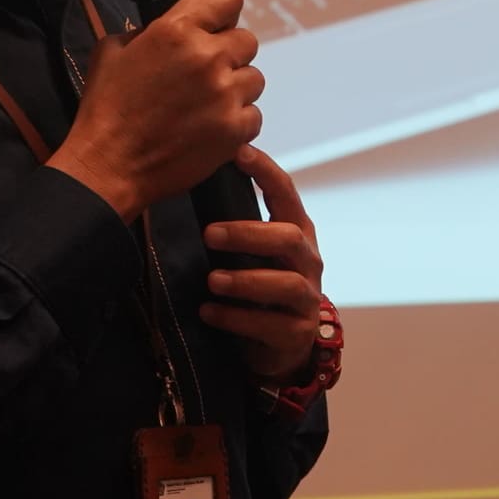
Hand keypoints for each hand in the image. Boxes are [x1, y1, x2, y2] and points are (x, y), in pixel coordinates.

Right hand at [47, 0, 261, 218]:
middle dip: (227, 55)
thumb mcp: (112, 51)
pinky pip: (254, 115)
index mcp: (176, 31)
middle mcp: (207, 57)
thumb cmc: (106, 109)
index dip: (222, 13)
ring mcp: (225, 94)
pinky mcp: (235, 129)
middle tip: (202, 75)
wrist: (108, 167)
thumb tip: (170, 28)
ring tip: (205, 105)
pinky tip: (210, 127)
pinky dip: (237, 121)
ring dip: (234, 88)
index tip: (214, 26)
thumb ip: (147, 31)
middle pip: (246, 41)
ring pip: (253, 78)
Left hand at [199, 148, 328, 382]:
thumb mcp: (257, 254)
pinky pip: (269, 325)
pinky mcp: (297, 333)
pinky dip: (235, 318)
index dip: (265, 170)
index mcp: (297, 232)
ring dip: (244, 280)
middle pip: (288, 237)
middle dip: (248, 233)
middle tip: (209, 234)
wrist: (284, 346)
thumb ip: (239, 227)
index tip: (238, 152)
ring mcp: (306, 298)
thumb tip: (190, 184)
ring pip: (284, 283)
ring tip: (211, 281)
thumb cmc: (262, 287)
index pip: (285, 192)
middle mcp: (308, 261)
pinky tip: (209, 313)